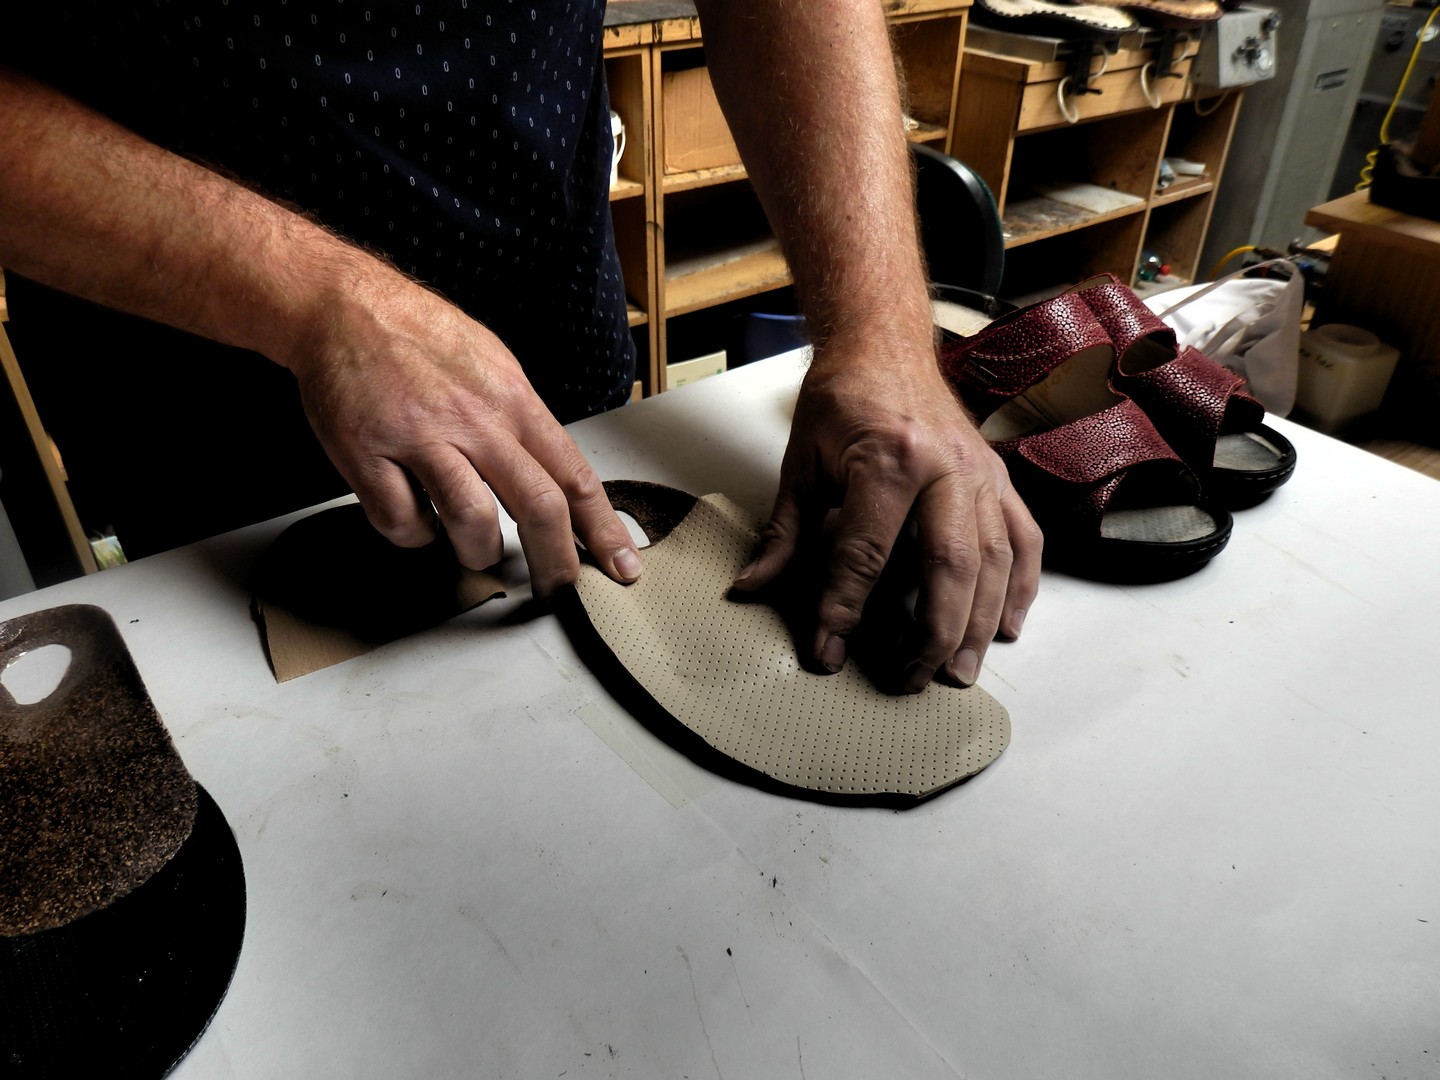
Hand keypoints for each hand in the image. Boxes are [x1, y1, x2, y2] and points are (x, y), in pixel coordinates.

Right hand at [284, 268, 642, 595]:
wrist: (343, 306)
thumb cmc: (418, 335)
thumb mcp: (493, 365)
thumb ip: (522, 422)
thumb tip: (554, 476)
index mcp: (512, 399)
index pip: (575, 475)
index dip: (603, 529)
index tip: (622, 566)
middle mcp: (474, 420)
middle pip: (538, 506)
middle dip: (556, 562)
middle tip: (557, 590)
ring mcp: (421, 437)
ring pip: (471, 521)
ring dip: (478, 552)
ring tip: (474, 549)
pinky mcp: (369, 454)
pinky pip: (402, 521)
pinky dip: (414, 535)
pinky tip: (416, 520)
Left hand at [731, 341, 1041, 690]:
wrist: (884, 342)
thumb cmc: (843, 397)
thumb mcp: (800, 463)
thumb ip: (784, 533)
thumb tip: (754, 587)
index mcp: (890, 459)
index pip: (865, 554)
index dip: (844, 610)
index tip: (828, 651)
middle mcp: (946, 468)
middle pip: (948, 569)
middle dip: (932, 636)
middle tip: (910, 680)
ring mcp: (980, 473)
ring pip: (994, 563)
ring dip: (978, 625)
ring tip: (957, 672)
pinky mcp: (998, 478)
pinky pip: (1022, 540)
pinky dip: (1019, 588)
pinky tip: (1004, 626)